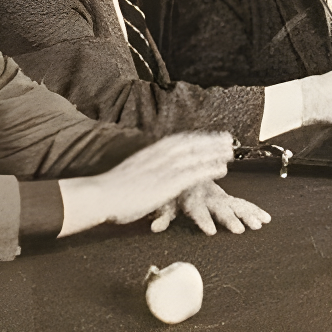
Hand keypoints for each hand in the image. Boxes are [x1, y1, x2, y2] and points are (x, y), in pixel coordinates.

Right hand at [58, 131, 231, 235]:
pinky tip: (222, 169)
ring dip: (214, 152)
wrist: (100, 195)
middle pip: (190, 144)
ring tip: (231, 151)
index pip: (178, 140)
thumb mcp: (130, 172)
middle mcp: (159, 156)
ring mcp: (164, 168)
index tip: (208, 135)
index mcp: (149, 152)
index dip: (196, 137)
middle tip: (228, 138)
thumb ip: (144, 169)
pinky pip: (193, 173)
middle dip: (210, 140)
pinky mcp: (167, 183)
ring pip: (196, 156)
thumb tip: (149, 172)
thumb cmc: (110, 190)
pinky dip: (209, 169)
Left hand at [149, 181, 271, 235]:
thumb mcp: (165, 201)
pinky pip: (243, 203)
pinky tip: (266, 218)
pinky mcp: (226, 198)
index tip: (210, 231)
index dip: (203, 220)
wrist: (185, 168)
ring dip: (247, 214)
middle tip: (239, 230)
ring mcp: (219, 196)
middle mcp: (208, 195)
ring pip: (235, 204)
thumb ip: (163, 215)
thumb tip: (154, 228)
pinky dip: (255, 210)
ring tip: (258, 225)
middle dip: (230, 219)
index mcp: (192, 196)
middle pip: (220, 208)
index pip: (197, 209)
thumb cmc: (174, 189)